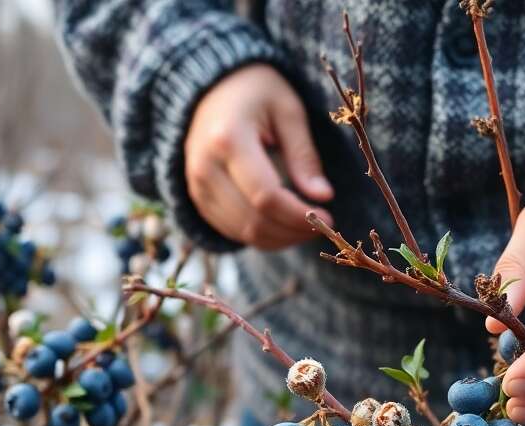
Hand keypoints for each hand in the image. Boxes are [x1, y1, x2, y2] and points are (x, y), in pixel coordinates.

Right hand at [184, 64, 333, 248]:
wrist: (212, 87)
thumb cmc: (256, 92)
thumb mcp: (288, 112)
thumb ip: (304, 155)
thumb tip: (322, 196)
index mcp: (228, 139)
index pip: (266, 196)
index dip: (299, 215)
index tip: (328, 217)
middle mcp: (204, 166)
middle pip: (253, 221)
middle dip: (292, 232)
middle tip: (321, 227)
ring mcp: (196, 185)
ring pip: (241, 232)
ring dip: (278, 239)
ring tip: (305, 227)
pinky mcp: (197, 197)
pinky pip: (230, 231)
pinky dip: (260, 236)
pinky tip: (283, 226)